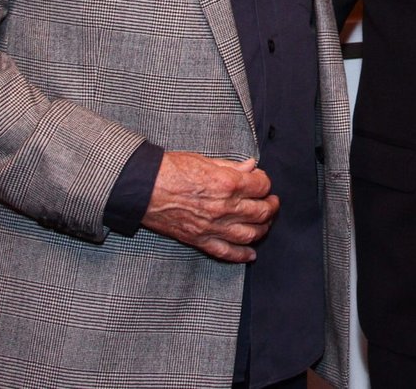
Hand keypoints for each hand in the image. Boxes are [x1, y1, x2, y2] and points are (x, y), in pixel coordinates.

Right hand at [141, 151, 278, 262]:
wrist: (143, 189)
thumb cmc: (170, 169)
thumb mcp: (204, 160)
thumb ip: (231, 166)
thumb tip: (251, 166)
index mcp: (227, 183)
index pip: (261, 186)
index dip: (264, 182)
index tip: (260, 180)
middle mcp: (224, 207)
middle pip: (261, 211)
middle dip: (271, 206)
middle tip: (272, 202)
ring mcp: (213, 227)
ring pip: (250, 234)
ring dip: (263, 228)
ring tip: (265, 222)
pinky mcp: (200, 240)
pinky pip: (226, 252)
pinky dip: (242, 255)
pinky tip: (251, 254)